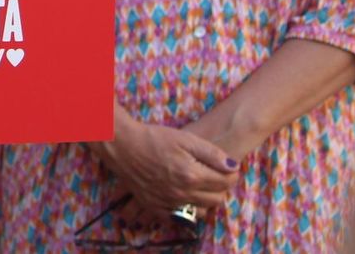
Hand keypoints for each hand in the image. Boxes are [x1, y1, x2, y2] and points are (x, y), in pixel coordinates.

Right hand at [95, 116, 239, 217]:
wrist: (121, 145)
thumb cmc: (153, 138)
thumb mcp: (185, 138)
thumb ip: (212, 154)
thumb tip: (233, 167)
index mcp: (192, 175)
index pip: (226, 182)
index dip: (231, 174)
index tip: (227, 167)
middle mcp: (182, 194)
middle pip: (217, 200)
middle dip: (221, 187)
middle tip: (214, 174)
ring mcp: (169, 203)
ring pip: (202, 211)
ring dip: (206, 200)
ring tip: (199, 185)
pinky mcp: (156, 207)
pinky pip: (180, 217)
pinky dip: (187, 209)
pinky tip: (183, 196)